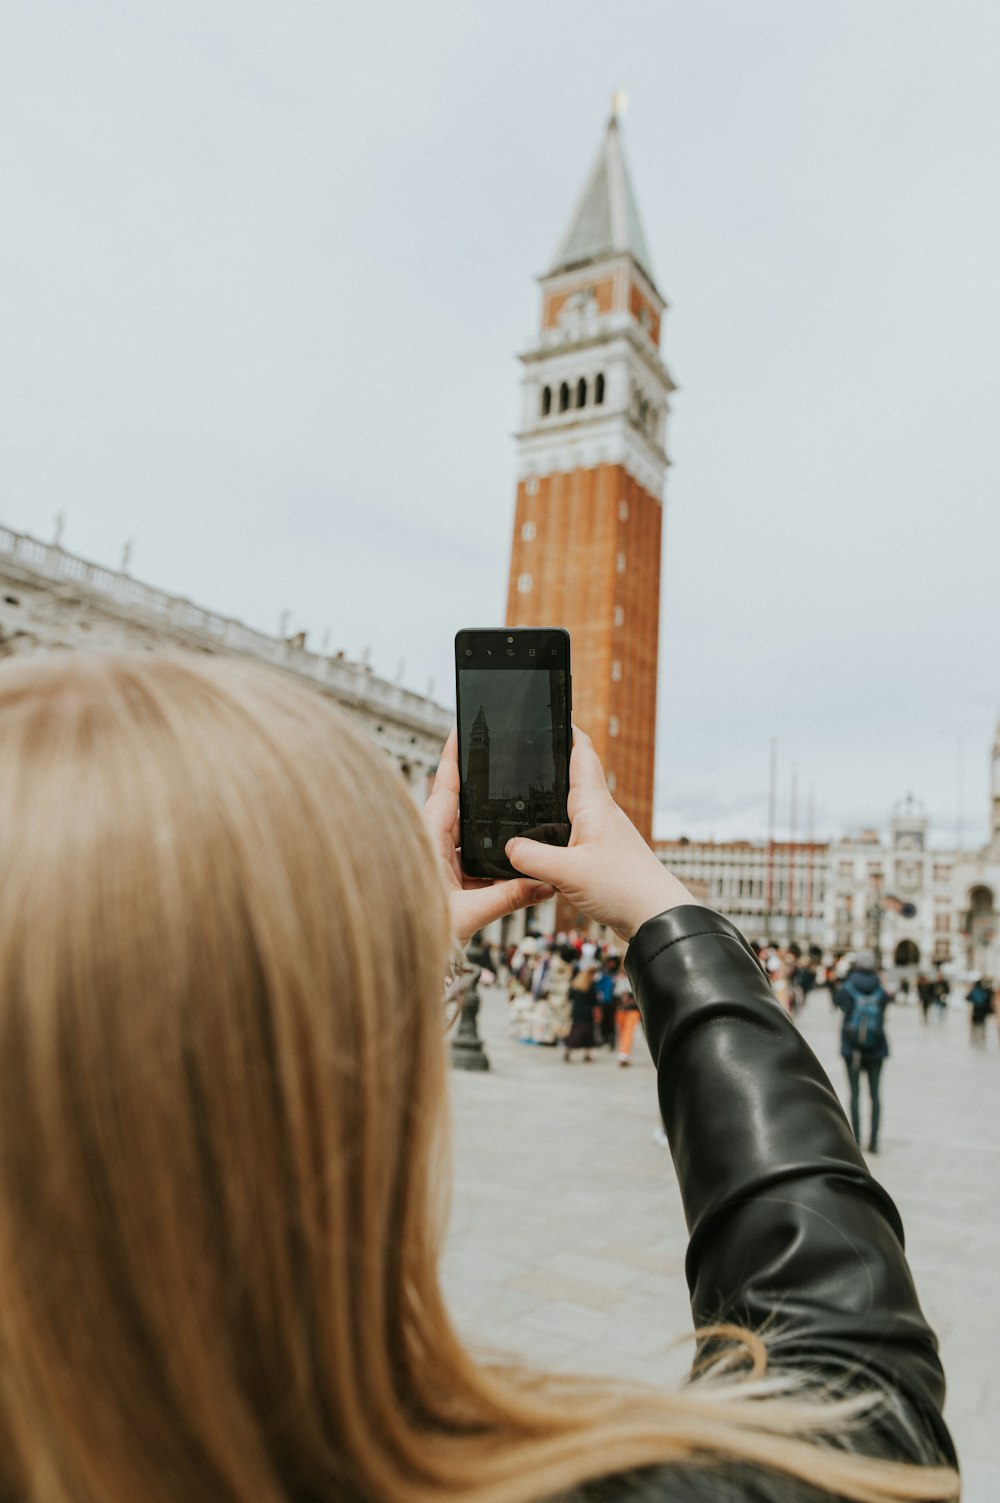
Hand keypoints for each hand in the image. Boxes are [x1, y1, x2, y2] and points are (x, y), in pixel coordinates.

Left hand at [424, 729, 554, 945]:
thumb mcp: (468, 915)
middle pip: (459, 804)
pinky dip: (487, 849)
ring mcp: (436, 859)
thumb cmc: (417, 933)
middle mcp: (430, 844)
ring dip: (486, 822)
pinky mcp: (443, 876)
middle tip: (500, 758)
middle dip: (480, 784)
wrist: (397, 959)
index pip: (445, 788)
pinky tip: (507, 851)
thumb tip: (544, 884)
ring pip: (467, 831)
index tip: (461, 729)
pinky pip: (469, 854)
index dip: (453, 757)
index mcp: (428, 840)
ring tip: (510, 801)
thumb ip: (508, 898)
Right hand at [504, 726, 695, 943]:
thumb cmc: (624, 888)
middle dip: (554, 765)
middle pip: (576, 779)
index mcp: (594, 805)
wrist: (656, 918)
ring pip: (574, 810)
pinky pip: (575, 836)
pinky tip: (544, 846)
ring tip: (529, 797)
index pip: (582, 755)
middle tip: (528, 755)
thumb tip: (509, 847)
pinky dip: (558, 833)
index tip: (552, 716)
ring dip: (554, 802)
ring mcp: (604, 835)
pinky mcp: (604, 857)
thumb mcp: (567, 872)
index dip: (568, 732)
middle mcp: (601, 814)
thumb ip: (532, 857)